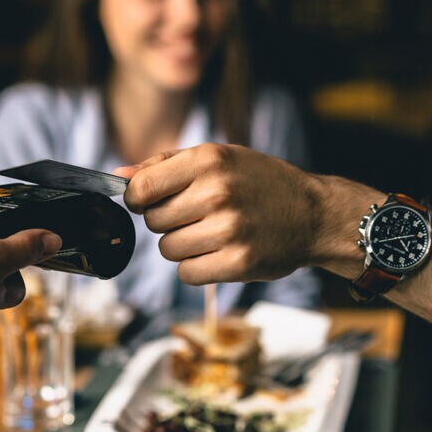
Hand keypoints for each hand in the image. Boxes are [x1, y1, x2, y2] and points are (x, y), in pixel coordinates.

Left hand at [117, 144, 321, 284]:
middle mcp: (218, 193)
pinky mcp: (238, 263)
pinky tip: (220, 252)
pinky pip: (187, 273)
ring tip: (212, 233)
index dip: (137, 199)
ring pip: (167, 249)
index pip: (141, 188)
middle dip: (167, 221)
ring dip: (183, 245)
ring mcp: (229, 230)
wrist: (314, 213)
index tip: (149, 201)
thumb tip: (117, 177)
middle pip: (153, 221)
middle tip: (197, 215)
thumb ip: (165, 165)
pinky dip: (197, 267)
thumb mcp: (218, 158)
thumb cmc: (260, 182)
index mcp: (209, 160)